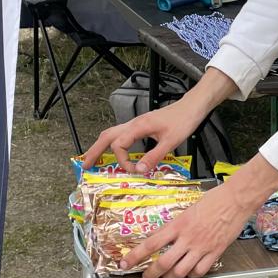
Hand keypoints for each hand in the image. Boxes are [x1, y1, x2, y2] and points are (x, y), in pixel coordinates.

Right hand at [80, 99, 202, 174]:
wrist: (192, 106)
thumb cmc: (184, 120)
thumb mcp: (171, 141)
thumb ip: (155, 156)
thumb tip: (140, 170)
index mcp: (138, 126)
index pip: (119, 145)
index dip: (123, 161)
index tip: (135, 171)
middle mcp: (134, 123)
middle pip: (107, 136)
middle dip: (94, 150)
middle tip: (85, 164)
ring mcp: (136, 123)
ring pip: (112, 133)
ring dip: (101, 146)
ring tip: (94, 159)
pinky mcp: (142, 125)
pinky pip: (122, 134)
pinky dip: (113, 143)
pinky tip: (116, 151)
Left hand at [120, 155, 277, 277]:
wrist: (236, 200)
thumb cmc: (214, 200)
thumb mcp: (187, 210)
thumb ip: (175, 225)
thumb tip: (161, 235)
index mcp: (178, 224)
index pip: (151, 243)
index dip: (136, 255)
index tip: (125, 262)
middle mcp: (188, 238)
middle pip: (163, 263)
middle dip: (151, 274)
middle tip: (146, 277)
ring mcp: (202, 247)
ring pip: (180, 271)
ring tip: (167, 277)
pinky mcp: (215, 252)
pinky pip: (200, 271)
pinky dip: (191, 275)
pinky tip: (189, 272)